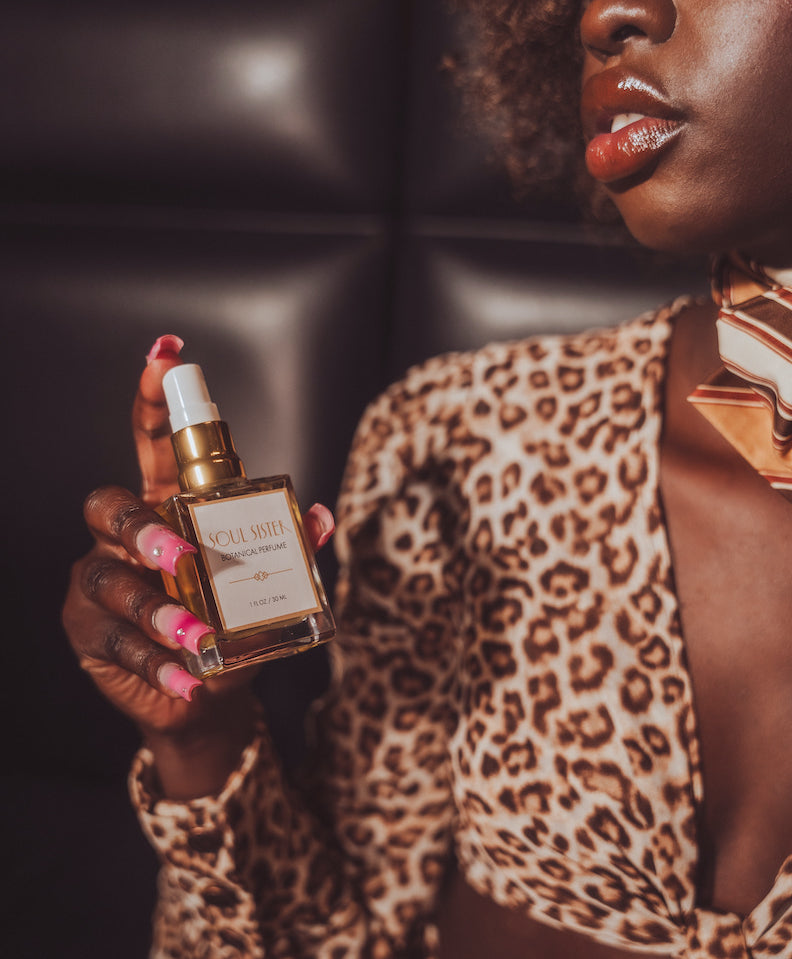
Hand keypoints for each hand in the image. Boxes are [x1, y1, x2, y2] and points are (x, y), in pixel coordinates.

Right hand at [62, 336, 334, 751]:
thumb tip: (320, 515)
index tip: (168, 354)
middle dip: (144, 526)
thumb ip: (288, 549)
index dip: (154, 399)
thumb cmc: (229, 622)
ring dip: (157, 609)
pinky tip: (188, 676)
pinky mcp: (89, 634)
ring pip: (110, 579)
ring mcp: (100, 584)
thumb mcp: (264, 585)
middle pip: (110, 506)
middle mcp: (124, 538)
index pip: (153, 445)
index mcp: (166, 508)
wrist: (207, 693)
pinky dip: (157, 661)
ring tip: (199, 636)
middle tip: (185, 554)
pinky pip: (115, 642)